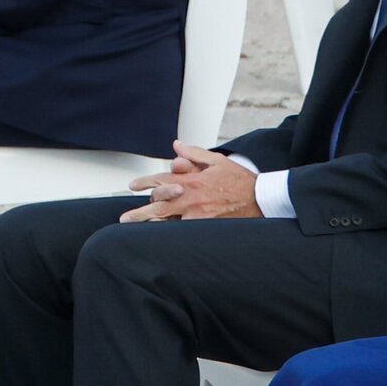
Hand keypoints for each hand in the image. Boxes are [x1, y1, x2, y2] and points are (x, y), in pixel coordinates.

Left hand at [120, 140, 260, 221]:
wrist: (260, 199)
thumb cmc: (241, 181)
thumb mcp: (217, 161)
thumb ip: (194, 153)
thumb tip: (176, 146)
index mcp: (192, 180)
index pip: (161, 180)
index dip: (144, 182)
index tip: (134, 186)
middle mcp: (191, 198)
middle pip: (158, 206)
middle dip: (139, 213)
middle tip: (126, 218)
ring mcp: (197, 215)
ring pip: (167, 222)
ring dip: (151, 226)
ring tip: (136, 231)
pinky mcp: (205, 227)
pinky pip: (182, 232)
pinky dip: (170, 234)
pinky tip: (159, 239)